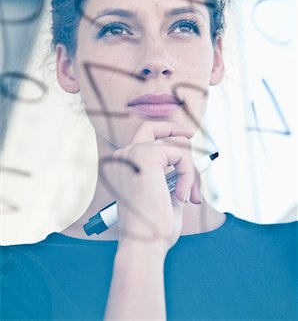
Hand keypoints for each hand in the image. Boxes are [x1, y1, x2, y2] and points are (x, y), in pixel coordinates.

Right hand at [107, 120, 200, 254]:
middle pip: (152, 126)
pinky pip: (181, 155)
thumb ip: (172, 177)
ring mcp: (133, 153)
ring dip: (190, 170)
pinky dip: (189, 175)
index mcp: (123, 166)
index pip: (144, 137)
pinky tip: (182, 196)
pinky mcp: (146, 156)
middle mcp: (124, 156)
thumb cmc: (154, 228)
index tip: (185, 139)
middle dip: (174, 128)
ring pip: (175, 145)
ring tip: (188, 196)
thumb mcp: (164, 195)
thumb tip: (190, 164)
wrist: (144, 244)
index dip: (166, 135)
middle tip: (190, 136)